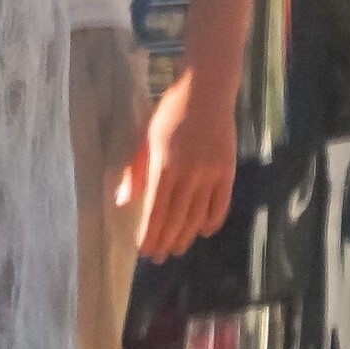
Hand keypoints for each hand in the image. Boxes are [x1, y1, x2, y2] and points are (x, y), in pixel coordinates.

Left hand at [116, 70, 236, 262]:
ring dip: (185, 236)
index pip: (155, 210)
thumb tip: (122, 202)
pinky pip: (220, 205)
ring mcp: (211, 174)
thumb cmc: (169, 112)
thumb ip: (134, 172)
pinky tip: (202, 231)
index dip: (150, 233)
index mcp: (164, 165)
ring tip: (176, 249)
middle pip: (176, 218)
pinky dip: (212, 222)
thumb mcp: (143, 138)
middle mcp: (188, 173)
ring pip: (197, 216)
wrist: (206, 91)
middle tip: (158, 257)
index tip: (143, 250)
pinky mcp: (227, 171)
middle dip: (165, 241)